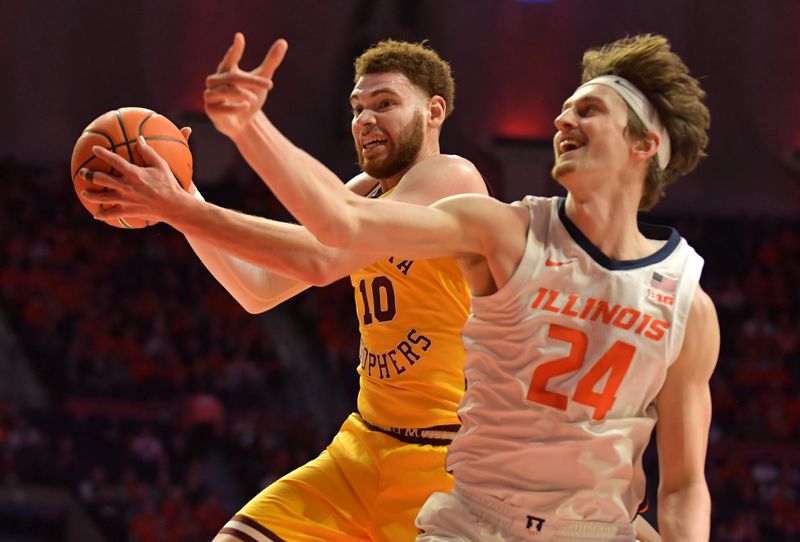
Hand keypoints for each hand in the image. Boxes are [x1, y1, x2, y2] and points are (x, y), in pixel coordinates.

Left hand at [78, 136, 193, 223]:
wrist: (174, 206)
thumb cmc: (170, 184)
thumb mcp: (161, 165)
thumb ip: (148, 151)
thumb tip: (139, 138)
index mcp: (133, 173)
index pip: (114, 160)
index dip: (103, 153)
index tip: (94, 149)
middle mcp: (126, 186)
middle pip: (101, 179)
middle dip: (89, 175)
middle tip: (82, 172)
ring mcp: (126, 200)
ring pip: (102, 198)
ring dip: (90, 195)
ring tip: (84, 192)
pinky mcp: (128, 211)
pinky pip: (112, 214)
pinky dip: (103, 215)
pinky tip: (96, 215)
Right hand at [204, 33, 287, 139]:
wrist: (245, 123)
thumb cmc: (250, 98)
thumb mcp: (262, 81)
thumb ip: (270, 62)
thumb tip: (283, 42)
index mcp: (226, 71)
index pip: (230, 59)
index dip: (235, 50)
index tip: (240, 37)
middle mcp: (215, 82)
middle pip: (231, 76)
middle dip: (250, 81)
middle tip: (270, 84)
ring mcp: (211, 96)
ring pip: (224, 91)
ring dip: (242, 94)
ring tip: (254, 99)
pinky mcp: (211, 111)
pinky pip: (221, 108)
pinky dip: (234, 107)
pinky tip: (247, 107)